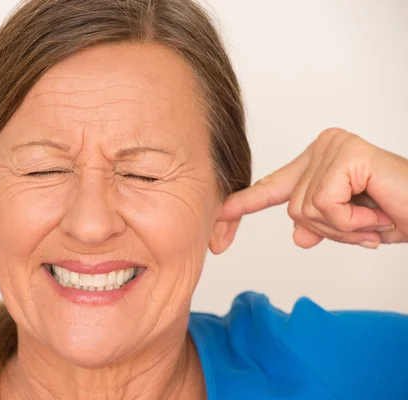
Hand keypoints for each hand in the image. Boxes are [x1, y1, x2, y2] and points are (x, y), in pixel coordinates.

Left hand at [219, 128, 407, 247]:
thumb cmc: (400, 213)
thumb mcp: (351, 227)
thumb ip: (320, 225)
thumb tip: (298, 236)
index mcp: (318, 161)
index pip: (274, 186)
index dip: (245, 203)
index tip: (218, 214)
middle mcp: (323, 146)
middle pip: (292, 208)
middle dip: (330, 230)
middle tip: (366, 226)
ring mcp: (333, 147)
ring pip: (305, 210)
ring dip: (343, 228)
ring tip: (373, 218)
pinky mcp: (345, 155)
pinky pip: (323, 206)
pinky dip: (350, 223)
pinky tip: (375, 213)